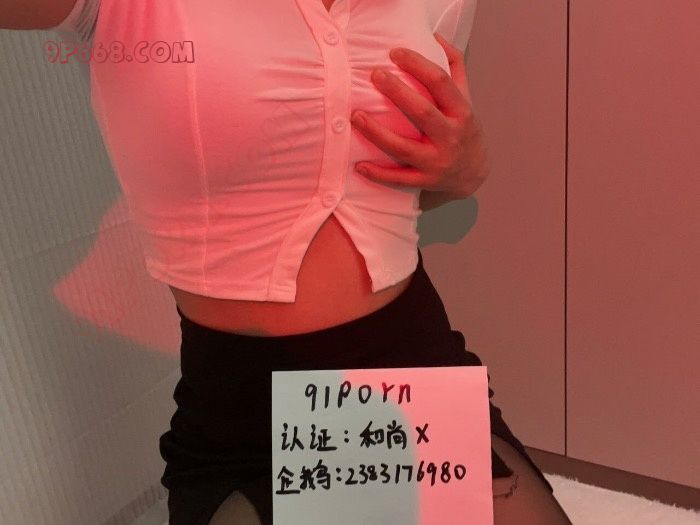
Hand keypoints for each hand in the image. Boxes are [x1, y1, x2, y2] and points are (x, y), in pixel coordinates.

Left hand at [351, 32, 489, 198]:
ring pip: (404, 148)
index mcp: (461, 112)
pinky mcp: (426, 182)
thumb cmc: (462, 129)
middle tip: (374, 75)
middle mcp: (451, 137)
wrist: (473, 174)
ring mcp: (438, 162)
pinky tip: (360, 165)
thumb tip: (435, 37)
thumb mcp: (466, 98)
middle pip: (422, 112)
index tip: (394, 53)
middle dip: (397, 93)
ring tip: (356, 116)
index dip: (417, 64)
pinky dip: (378, 174)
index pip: (440, 82)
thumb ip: (454, 66)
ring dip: (377, 133)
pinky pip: (399, 179)